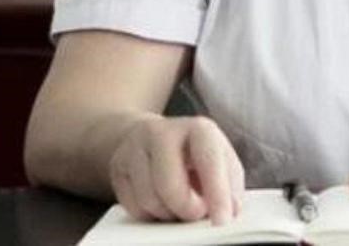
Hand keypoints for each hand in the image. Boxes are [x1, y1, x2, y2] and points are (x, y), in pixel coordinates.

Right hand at [108, 114, 244, 224]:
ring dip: (168, 213)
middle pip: (169, 183)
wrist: (151, 136)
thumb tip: (231, 209)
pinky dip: (150, 214)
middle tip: (195, 214)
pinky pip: (132, 207)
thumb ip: (229, 183)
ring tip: (178, 205)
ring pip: (149, 199)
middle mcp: (163, 132)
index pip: (208, 161)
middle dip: (186, 208)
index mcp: (198, 129)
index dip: (217, 193)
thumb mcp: (220, 159)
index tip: (222, 219)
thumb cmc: (193, 154)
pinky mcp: (117, 166)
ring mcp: (135, 148)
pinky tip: (160, 203)